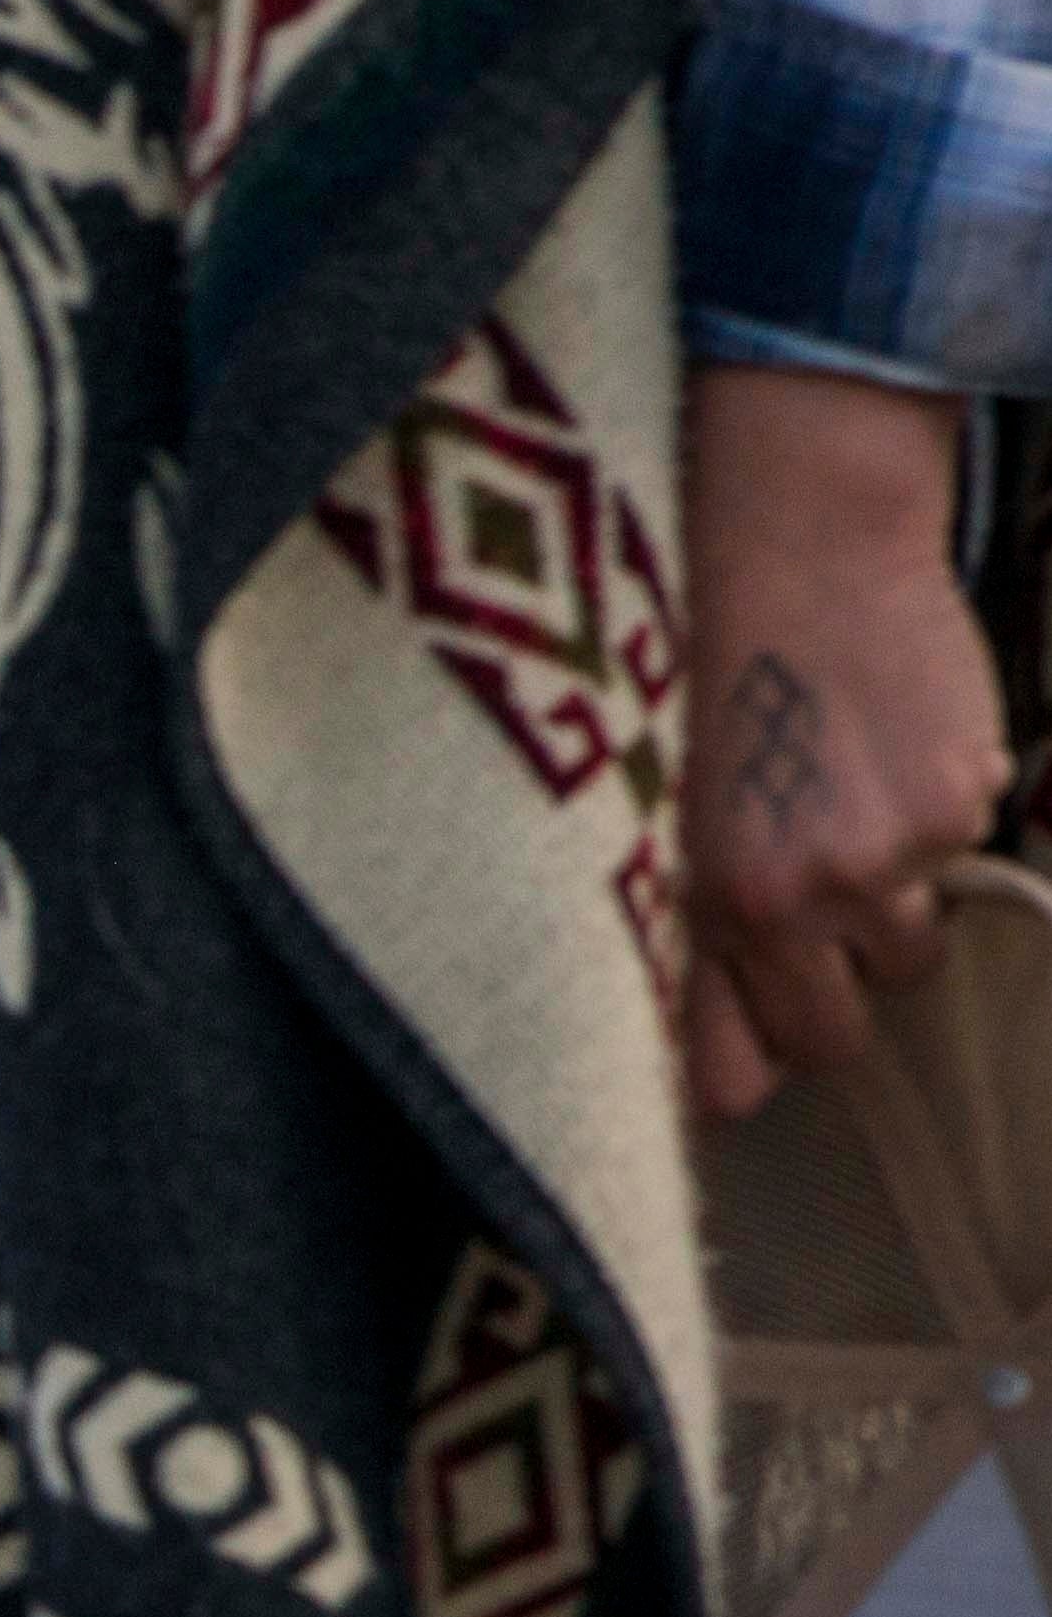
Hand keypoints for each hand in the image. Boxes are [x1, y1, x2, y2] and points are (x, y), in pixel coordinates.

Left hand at [678, 363, 1002, 1118]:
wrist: (795, 540)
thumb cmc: (700, 659)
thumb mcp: (659, 802)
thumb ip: (688, 916)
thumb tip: (719, 1050)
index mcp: (687, 904)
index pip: (731, 1075)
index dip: (748, 1069)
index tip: (752, 1055)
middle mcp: (784, 903)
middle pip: (833, 1040)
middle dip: (832, 1006)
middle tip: (817, 938)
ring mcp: (880, 861)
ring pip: (906, 956)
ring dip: (888, 912)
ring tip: (844, 813)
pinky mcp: (955, 807)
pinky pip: (957, 856)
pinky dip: (935, 817)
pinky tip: (889, 742)